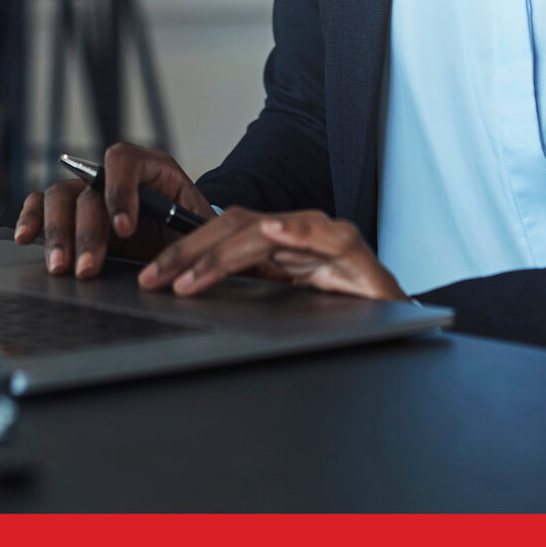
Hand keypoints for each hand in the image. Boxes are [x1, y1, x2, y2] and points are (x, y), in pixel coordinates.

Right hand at [14, 142, 210, 278]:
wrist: (182, 244)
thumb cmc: (191, 233)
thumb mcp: (197, 229)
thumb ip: (185, 233)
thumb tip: (170, 257)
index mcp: (150, 168)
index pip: (123, 160)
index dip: (120, 191)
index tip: (124, 229)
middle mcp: (113, 177)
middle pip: (86, 188)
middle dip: (86, 230)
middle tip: (88, 267)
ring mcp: (88, 192)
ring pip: (59, 198)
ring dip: (57, 233)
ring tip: (60, 266)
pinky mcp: (70, 214)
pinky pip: (41, 206)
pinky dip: (32, 220)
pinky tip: (27, 239)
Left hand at [139, 207, 404, 302]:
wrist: (394, 319)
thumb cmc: (339, 310)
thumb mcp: (282, 301)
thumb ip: (247, 289)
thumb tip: (190, 293)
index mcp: (277, 241)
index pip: (221, 234)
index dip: (184, 251)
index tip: (151, 277)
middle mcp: (296, 230)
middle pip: (233, 227)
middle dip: (189, 251)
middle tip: (155, 278)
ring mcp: (323, 235)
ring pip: (264, 231)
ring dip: (224, 254)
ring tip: (191, 277)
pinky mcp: (352, 248)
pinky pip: (322, 234)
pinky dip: (297, 231)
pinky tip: (273, 233)